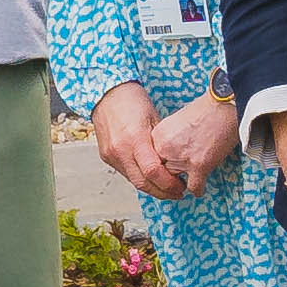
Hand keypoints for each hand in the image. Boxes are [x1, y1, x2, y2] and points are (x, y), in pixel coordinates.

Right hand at [90, 83, 175, 197]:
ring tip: (166, 188)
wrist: (106, 93)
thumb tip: (175, 163)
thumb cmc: (133, 100)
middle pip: (142, 183)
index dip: (168, 184)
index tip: (180, 187)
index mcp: (134, 138)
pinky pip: (125, 173)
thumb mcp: (154, 119)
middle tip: (177, 193)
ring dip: (151, 188)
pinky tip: (151, 178)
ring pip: (133, 181)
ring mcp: (111, 155)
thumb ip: (161, 144)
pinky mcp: (106, 157)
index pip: (153, 172)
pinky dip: (140, 178)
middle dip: (162, 192)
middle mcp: (120, 150)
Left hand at [150, 93, 236, 200]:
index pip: (152, 158)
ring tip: (187, 183)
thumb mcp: (176, 122)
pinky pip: (193, 187)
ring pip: (175, 182)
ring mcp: (181, 159)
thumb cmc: (205, 111)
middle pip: (161, 171)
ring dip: (181, 184)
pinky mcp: (199, 167)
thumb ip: (168, 139)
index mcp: (158, 136)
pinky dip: (198, 190)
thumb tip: (169, 154)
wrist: (224, 106)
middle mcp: (165, 148)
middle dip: (170, 175)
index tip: (167, 168)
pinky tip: (200, 188)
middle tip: (177, 179)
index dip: (161, 164)